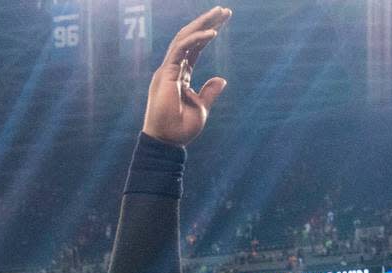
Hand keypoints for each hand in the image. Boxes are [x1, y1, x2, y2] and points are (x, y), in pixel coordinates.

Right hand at [142, 6, 231, 145]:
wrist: (167, 140)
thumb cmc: (181, 128)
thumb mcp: (201, 108)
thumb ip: (209, 92)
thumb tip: (222, 79)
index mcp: (180, 74)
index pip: (195, 48)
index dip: (208, 33)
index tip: (222, 21)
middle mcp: (173, 67)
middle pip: (190, 38)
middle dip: (207, 22)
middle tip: (225, 10)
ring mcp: (168, 68)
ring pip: (185, 38)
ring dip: (203, 24)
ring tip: (220, 14)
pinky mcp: (166, 73)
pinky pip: (182, 50)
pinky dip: (196, 39)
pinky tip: (212, 33)